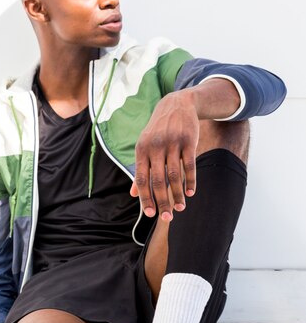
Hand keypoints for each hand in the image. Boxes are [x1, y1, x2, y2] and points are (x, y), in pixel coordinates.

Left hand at [132, 90, 198, 220]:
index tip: (151, 214)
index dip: (145, 198)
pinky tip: (191, 193)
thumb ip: (140, 170)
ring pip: (175, 176)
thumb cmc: (158, 131)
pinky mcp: (188, 140)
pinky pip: (190, 165)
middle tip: (168, 218)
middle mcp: (155, 147)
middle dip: (163, 202)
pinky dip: (191, 181)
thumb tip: (133, 194)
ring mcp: (172, 143)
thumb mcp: (145, 147)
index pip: (142, 179)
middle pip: (158, 181)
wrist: (177, 104)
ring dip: (178, 195)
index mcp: (141, 150)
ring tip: (181, 208)